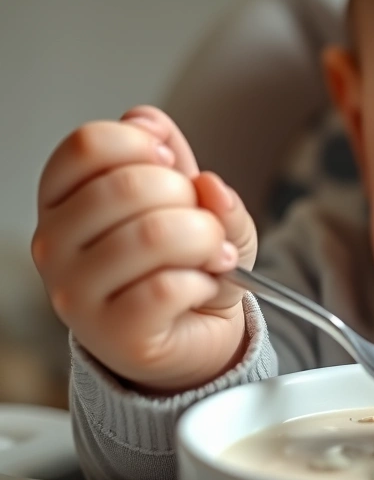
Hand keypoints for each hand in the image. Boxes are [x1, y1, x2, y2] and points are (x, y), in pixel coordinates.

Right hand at [32, 105, 257, 392]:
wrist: (191, 334)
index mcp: (62, 198)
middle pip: (126, 185)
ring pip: (151, 235)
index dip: (143, 144)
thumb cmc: (182, 263)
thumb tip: (207, 182)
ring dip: (204, 239)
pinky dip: (203, 281)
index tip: (172, 164)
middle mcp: (54, 244)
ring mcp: (75, 292)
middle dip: (187, 196)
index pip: (88, 144)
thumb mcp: (200, 209)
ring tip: (213, 254)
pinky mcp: (112, 333)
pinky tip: (200, 288)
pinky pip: (167, 287)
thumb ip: (202, 183)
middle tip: (202, 220)